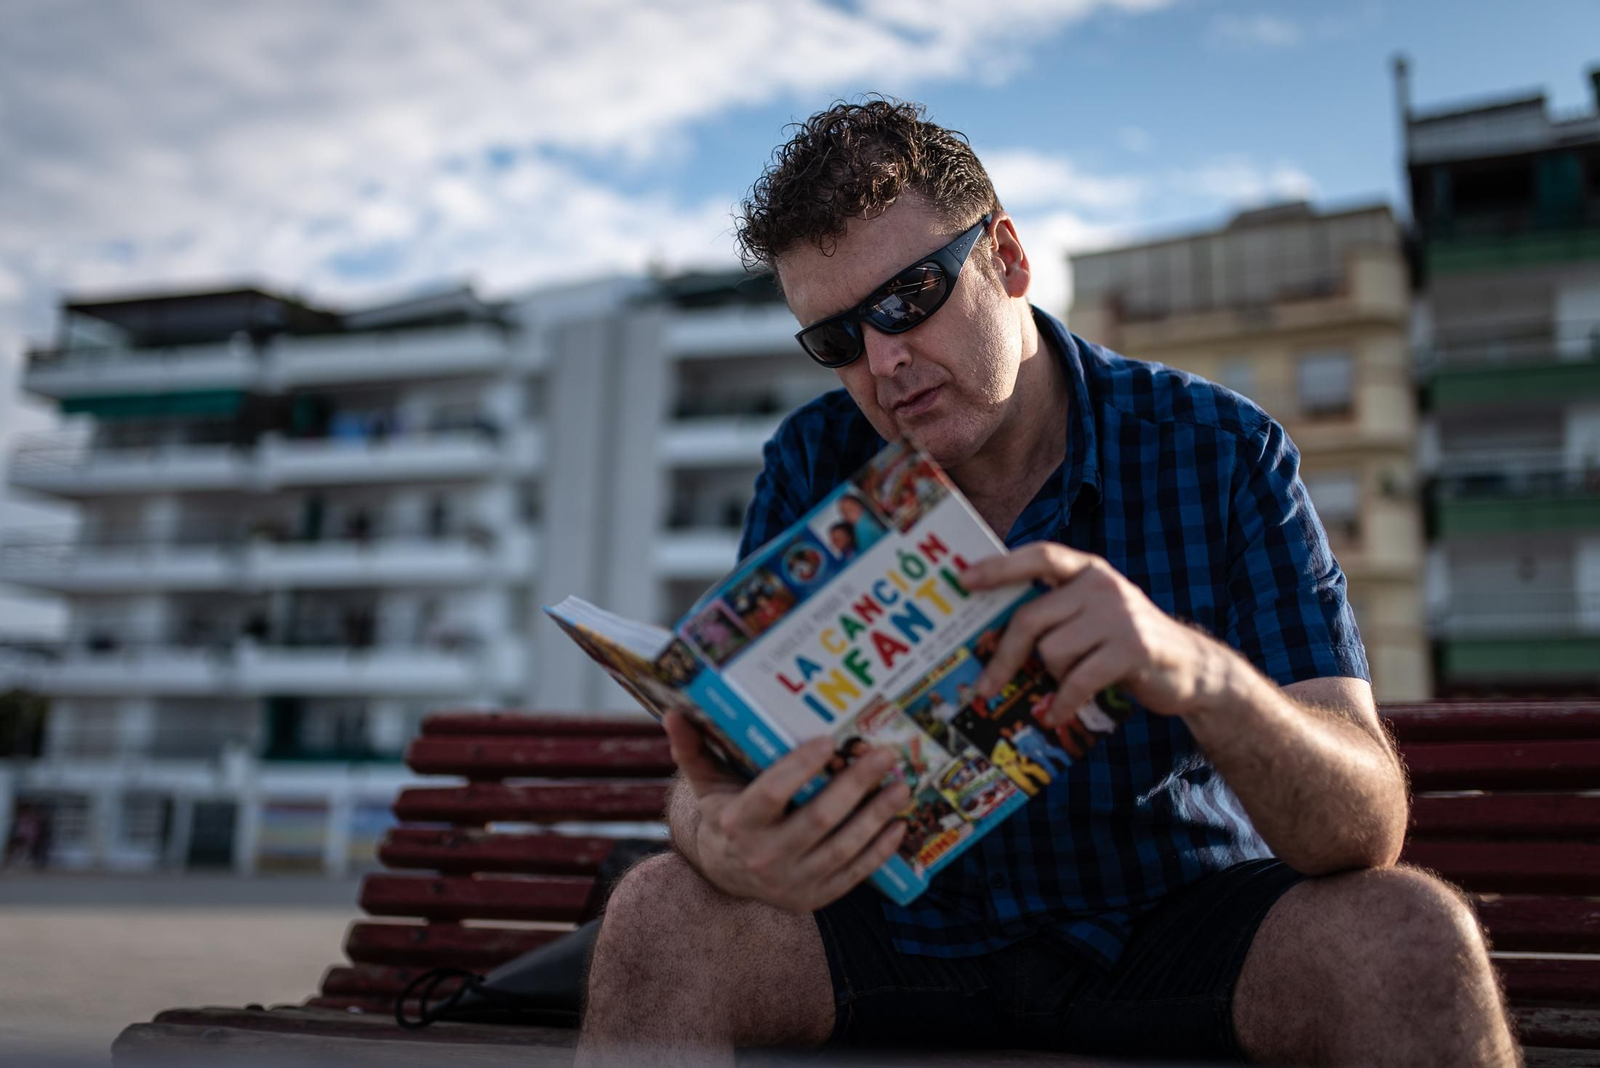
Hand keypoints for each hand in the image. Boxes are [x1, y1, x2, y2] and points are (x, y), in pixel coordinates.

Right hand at [663, 711, 909, 911]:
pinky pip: (853, 875)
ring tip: (901, 786)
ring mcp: (792, 882)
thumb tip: (673, 713)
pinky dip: (879, 851)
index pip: (771, 793)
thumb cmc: (724, 814)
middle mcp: (764, 857)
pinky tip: (898, 824)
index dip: (800, 767)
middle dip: (855, 786)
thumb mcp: (706, 784)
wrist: (725, 874)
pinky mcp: (814, 898)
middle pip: (818, 819)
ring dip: (876, 817)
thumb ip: (693, 749)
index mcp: (738, 823)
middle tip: (883, 755)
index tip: (829, 740)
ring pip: (842, 848)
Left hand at [964, 544, 1233, 725]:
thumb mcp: (1091, 618)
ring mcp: (1119, 616)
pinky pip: (1078, 679)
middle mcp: (1102, 585)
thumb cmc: (1124, 646)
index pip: (1039, 556)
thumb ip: (1054, 614)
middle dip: (1004, 656)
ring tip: (1063, 690)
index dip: (1000, 567)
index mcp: (1087, 571)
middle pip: (1031, 618)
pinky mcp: (1133, 649)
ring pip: (1051, 651)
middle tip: (985, 688)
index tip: (963, 579)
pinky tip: (1056, 715)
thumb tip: (992, 636)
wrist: (1192, 669)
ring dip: (1050, 678)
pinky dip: (1062, 701)